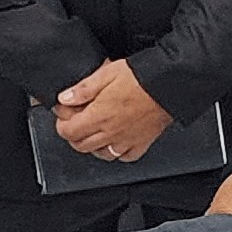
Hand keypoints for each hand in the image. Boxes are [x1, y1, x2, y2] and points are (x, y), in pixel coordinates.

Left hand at [53, 57, 175, 160]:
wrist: (169, 84)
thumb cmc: (141, 77)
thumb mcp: (107, 73)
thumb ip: (83, 88)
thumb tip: (65, 98)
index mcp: (99, 115)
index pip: (68, 131)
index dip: (62, 124)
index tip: (65, 114)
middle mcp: (110, 132)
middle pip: (81, 145)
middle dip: (74, 135)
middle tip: (77, 121)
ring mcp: (126, 141)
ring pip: (100, 154)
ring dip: (92, 145)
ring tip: (94, 131)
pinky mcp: (142, 143)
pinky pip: (125, 157)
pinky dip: (117, 153)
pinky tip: (116, 142)